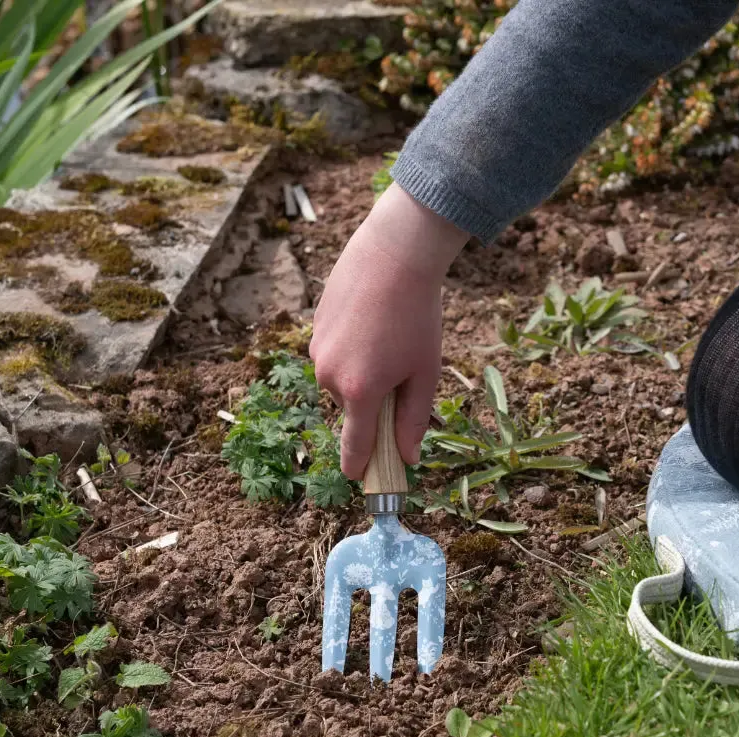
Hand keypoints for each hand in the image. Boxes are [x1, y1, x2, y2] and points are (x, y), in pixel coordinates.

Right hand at [310, 184, 469, 479]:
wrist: (394, 254)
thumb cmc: (418, 316)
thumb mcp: (425, 372)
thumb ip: (414, 420)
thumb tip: (407, 457)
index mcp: (359, 392)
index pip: (354, 445)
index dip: (359, 465)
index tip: (360, 479)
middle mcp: (329, 376)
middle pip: (351, 409)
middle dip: (373, 402)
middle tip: (402, 369)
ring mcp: (316, 351)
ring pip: (340, 380)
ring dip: (361, 373)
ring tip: (388, 338)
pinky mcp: (313, 328)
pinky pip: (332, 354)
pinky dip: (351, 349)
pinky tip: (372, 322)